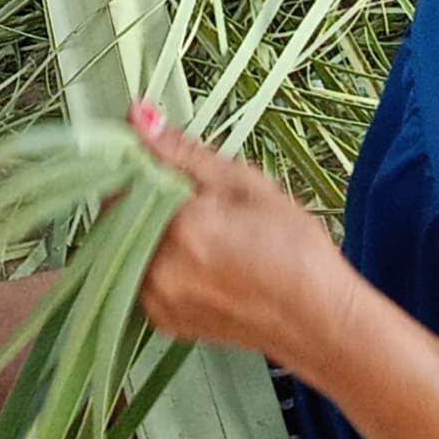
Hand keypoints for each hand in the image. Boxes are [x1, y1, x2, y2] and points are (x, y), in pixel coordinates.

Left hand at [127, 101, 349, 363]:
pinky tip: (198, 259)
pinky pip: (140, 277)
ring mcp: (158, 303)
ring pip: (127, 247)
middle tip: (192, 201)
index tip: (166, 166)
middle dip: (143, 200)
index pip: (123, 183)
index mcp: (180, 229)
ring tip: (200, 231)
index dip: (140, 169)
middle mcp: (158, 271)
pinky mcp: (164, 323)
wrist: (319, 320)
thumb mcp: (246, 185)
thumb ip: (184, 153)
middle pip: (119, 217)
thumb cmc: (293, 248)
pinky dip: (156, 260)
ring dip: (148, 230)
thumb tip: (136, 115)